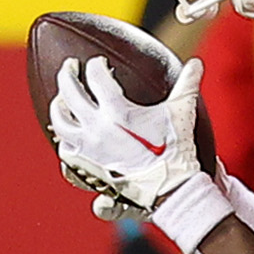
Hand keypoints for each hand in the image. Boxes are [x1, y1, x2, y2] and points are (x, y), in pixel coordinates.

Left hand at [50, 55, 207, 214]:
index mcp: (117, 111)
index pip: (96, 76)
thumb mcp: (181, 113)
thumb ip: (187, 85)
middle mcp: (97, 128)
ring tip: (61, 99)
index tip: (99, 63)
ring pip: (60, 122)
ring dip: (57, 106)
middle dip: (66, 74)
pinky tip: (69, 136)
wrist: (169, 189)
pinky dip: (64, 141)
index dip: (96, 65)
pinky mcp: (86, 167)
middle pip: (69, 92)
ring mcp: (88, 149)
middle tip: (68, 66)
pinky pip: (66, 152)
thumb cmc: (175, 150)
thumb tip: (196, 64)